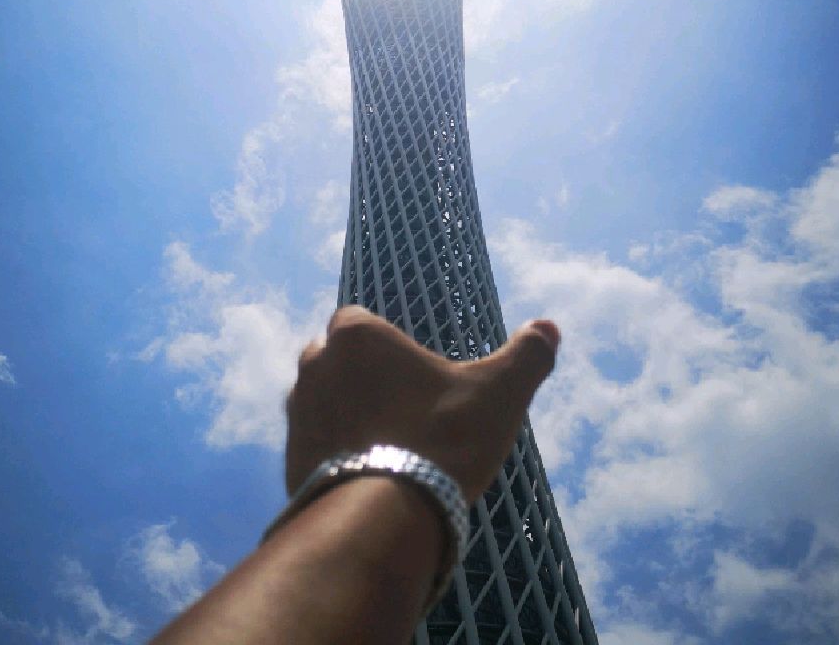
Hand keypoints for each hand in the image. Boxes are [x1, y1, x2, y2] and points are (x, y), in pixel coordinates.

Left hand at [285, 306, 558, 502]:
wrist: (384, 519)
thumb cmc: (442, 439)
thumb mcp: (498, 394)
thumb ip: (525, 356)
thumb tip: (549, 327)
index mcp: (357, 336)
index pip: (356, 319)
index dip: (382, 343)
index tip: (409, 371)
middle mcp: (316, 365)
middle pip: (333, 357)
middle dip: (358, 375)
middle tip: (399, 408)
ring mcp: (298, 413)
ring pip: (318, 400)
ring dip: (342, 412)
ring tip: (382, 443)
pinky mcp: (289, 458)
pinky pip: (311, 445)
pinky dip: (331, 452)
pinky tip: (364, 475)